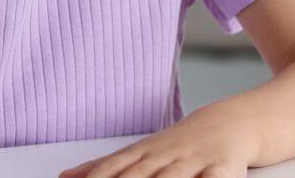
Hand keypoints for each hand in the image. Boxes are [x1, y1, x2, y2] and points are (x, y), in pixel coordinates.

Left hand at [57, 109, 255, 177]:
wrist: (230, 122)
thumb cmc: (178, 145)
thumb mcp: (140, 152)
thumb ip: (105, 167)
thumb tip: (65, 177)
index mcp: (143, 154)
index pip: (112, 169)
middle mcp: (165, 157)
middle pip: (138, 176)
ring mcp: (193, 162)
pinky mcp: (223, 168)